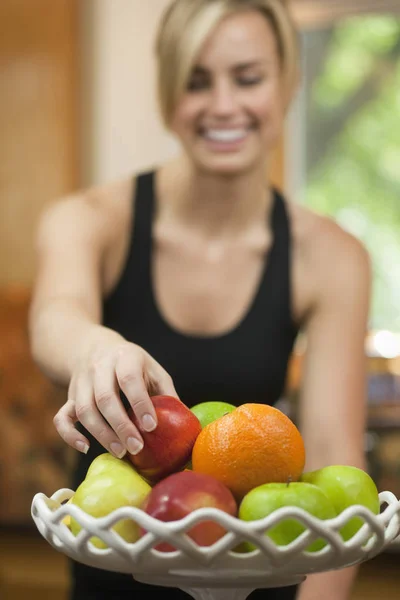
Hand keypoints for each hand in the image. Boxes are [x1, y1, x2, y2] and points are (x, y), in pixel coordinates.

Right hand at [53, 340, 177, 457]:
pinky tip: (86, 448)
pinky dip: (70, 435)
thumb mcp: (152, 369)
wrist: (94, 347)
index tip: (152, 426)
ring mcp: (82, 382)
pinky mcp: (69, 397)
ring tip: (121, 452)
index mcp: (125, 357)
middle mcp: (100, 367)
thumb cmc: (132, 364)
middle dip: (121, 426)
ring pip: (85, 410)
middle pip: (105, 398)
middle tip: (137, 447)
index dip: (140, 403)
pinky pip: (62, 417)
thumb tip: (185, 423)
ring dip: (102, 434)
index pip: (130, 379)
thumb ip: (166, 392)